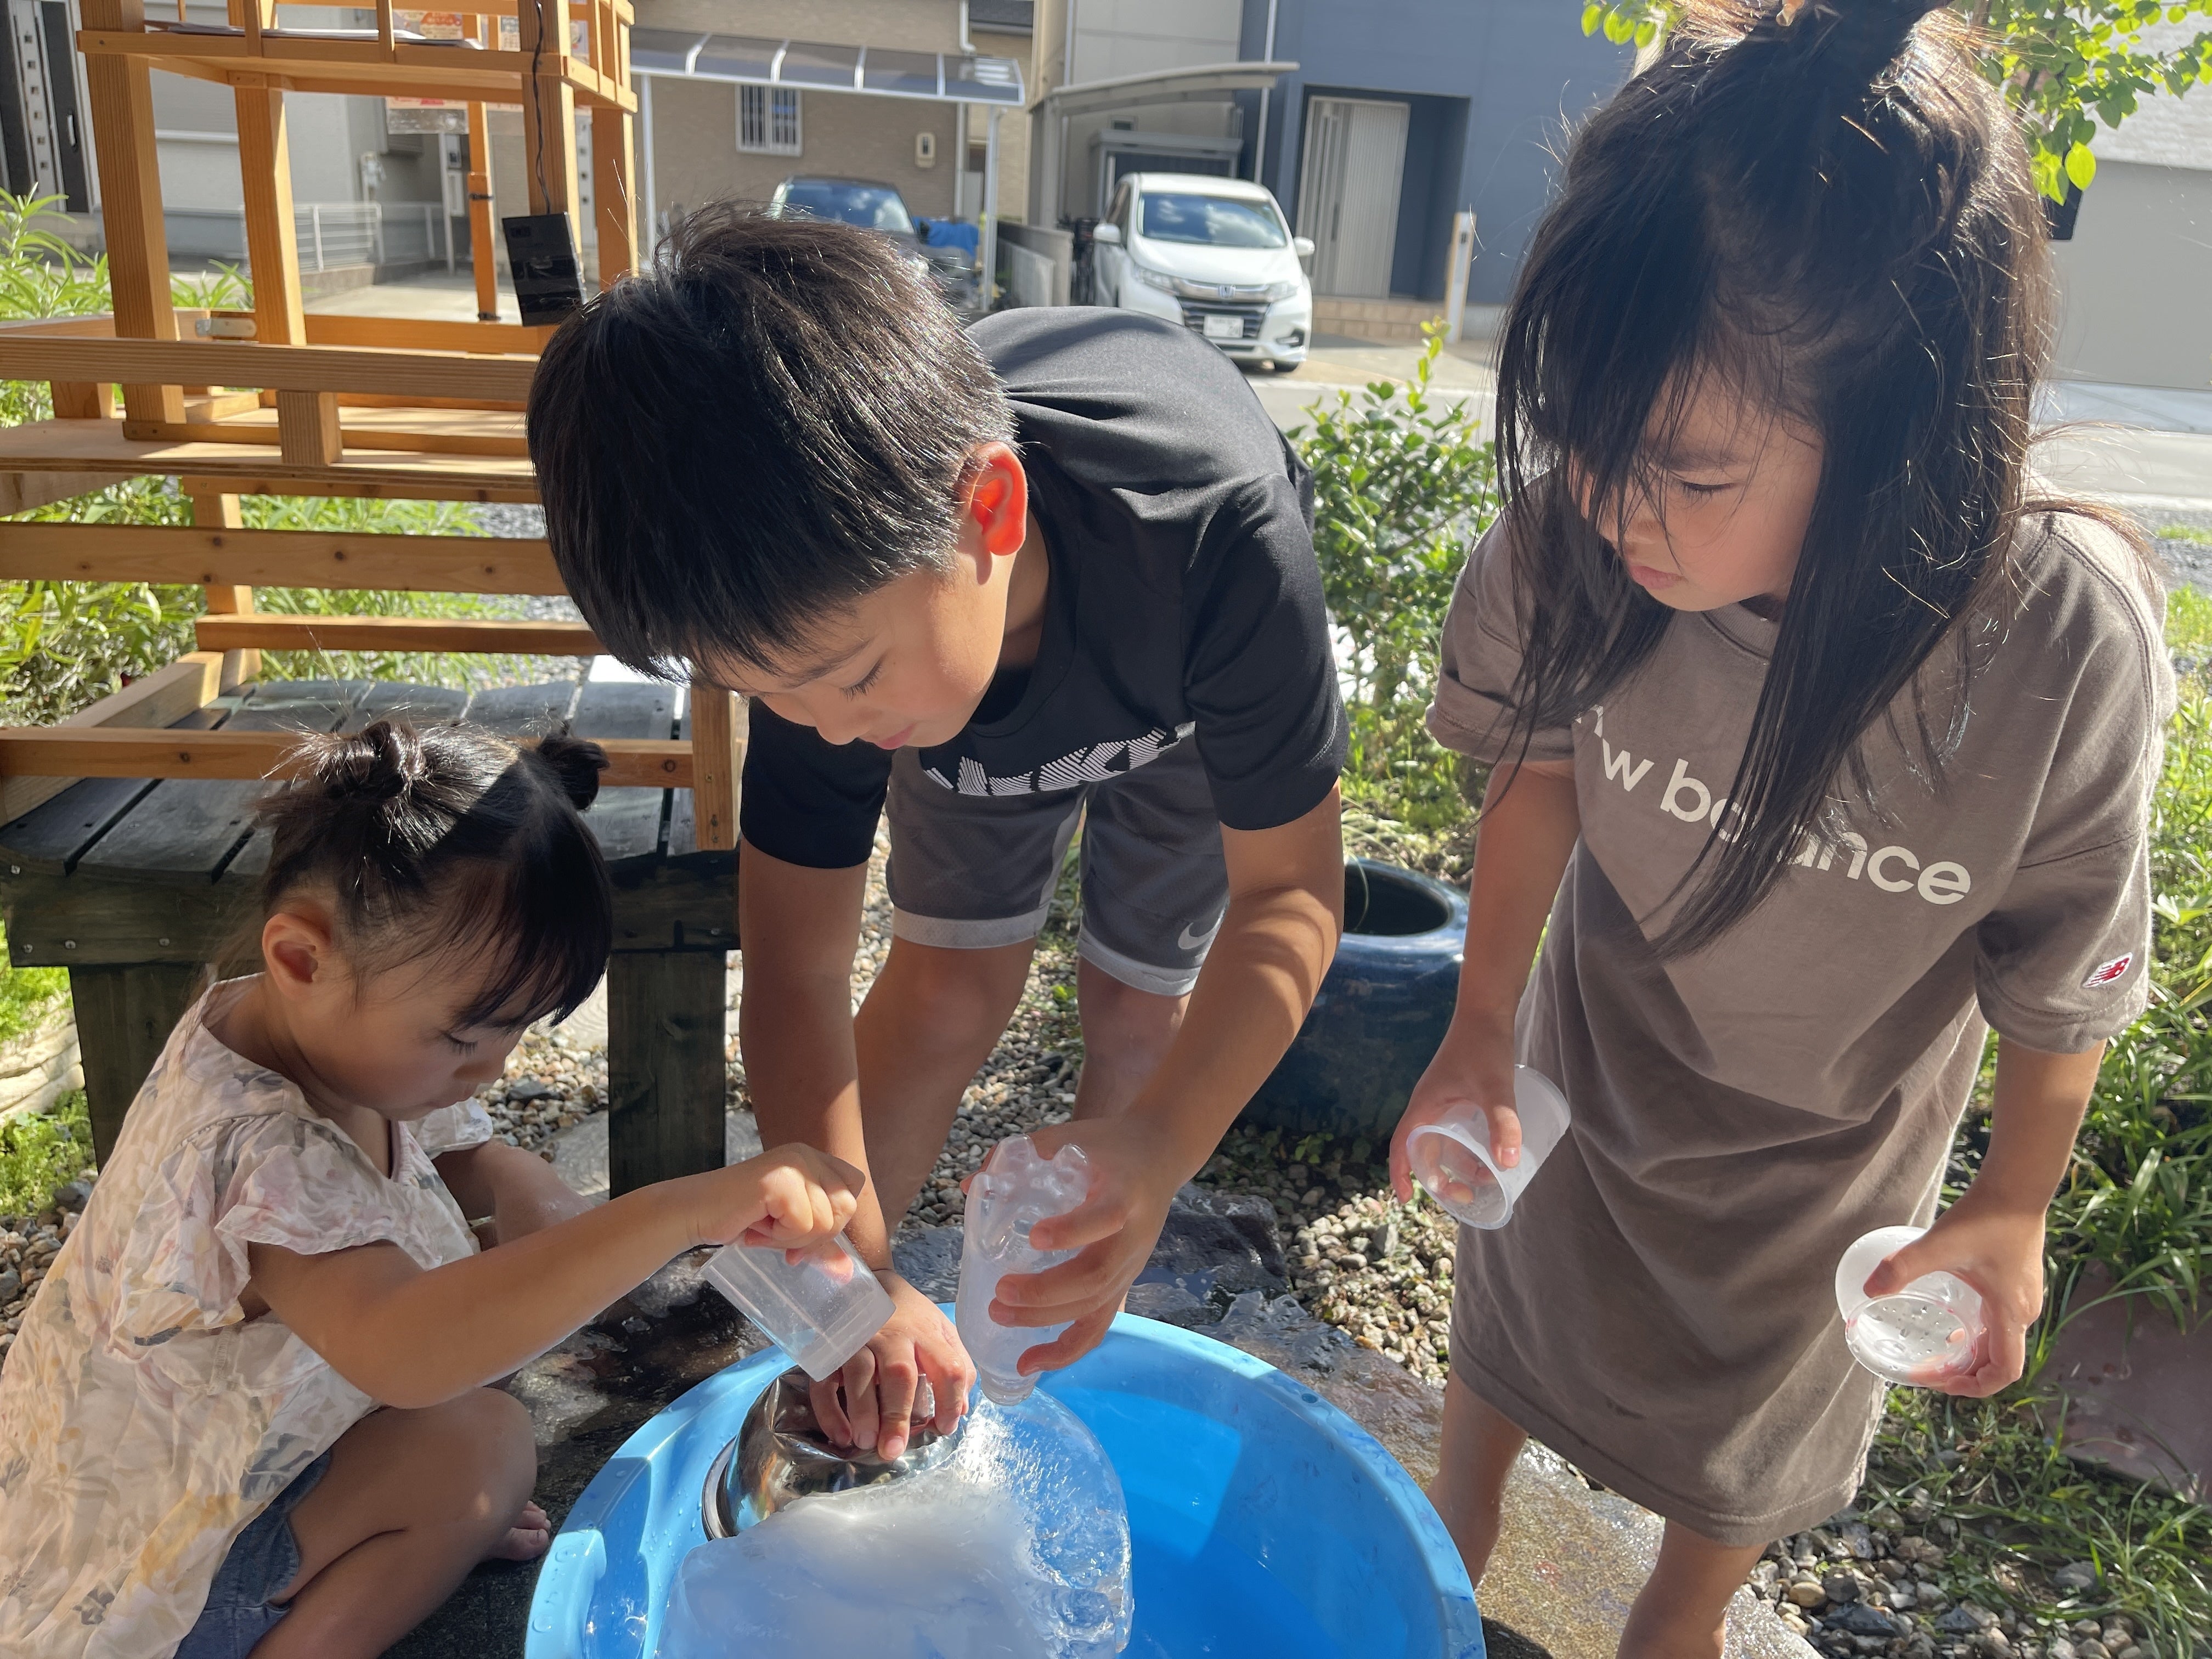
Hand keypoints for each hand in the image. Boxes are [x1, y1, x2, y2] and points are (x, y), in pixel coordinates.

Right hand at [690, 1142, 864, 1251]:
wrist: (696, 1213)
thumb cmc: (741, 1219)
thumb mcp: (790, 1232)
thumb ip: (819, 1245)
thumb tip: (847, 1271)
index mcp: (813, 1159)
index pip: (854, 1187)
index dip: (834, 1218)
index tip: (801, 1233)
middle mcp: (806, 1155)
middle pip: (846, 1207)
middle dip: (814, 1234)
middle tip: (779, 1233)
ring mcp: (794, 1164)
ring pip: (826, 1220)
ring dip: (792, 1237)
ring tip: (763, 1226)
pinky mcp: (779, 1180)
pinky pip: (803, 1224)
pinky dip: (778, 1236)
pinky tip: (755, 1224)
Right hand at [810, 1270, 972, 1460]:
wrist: (869, 1284)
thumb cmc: (910, 1317)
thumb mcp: (941, 1332)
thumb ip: (956, 1366)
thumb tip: (960, 1411)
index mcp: (926, 1333)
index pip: (948, 1366)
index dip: (950, 1400)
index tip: (945, 1428)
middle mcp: (892, 1335)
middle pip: (899, 1373)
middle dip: (896, 1413)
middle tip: (893, 1450)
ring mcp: (858, 1340)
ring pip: (859, 1373)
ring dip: (862, 1411)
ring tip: (866, 1443)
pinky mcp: (831, 1350)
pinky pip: (825, 1380)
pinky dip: (830, 1410)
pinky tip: (841, 1435)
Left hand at [985, 1117, 1182, 1377]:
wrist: (1160, 1154)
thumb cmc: (1109, 1145)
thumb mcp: (1075, 1134)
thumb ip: (1026, 1152)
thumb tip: (971, 1185)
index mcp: (1125, 1193)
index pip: (1106, 1217)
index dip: (1073, 1231)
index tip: (1035, 1237)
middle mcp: (1133, 1237)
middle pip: (1096, 1276)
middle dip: (1046, 1292)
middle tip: (1000, 1291)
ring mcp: (1131, 1266)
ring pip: (1094, 1307)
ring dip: (1046, 1320)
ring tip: (999, 1314)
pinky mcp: (1123, 1284)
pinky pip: (1097, 1326)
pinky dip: (1065, 1351)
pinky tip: (1029, 1363)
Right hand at [1390, 1012, 1519, 1203]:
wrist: (1487, 1010)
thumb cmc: (1484, 1045)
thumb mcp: (1495, 1086)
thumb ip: (1503, 1122)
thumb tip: (1508, 1164)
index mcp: (1425, 1106)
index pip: (1402, 1146)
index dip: (1401, 1174)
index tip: (1407, 1200)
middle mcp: (1430, 1105)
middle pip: (1424, 1150)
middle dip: (1440, 1178)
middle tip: (1465, 1196)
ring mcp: (1445, 1099)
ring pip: (1444, 1141)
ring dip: (1459, 1164)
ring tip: (1488, 1178)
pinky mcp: (1461, 1094)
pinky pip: (1458, 1129)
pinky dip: (1470, 1146)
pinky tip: (1493, 1151)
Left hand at [1861, 1192, 2047, 1396]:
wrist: (2017, 1186)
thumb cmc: (1985, 1216)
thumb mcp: (1938, 1244)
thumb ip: (1902, 1266)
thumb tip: (1869, 1290)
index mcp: (2011, 1314)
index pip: (2004, 1372)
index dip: (1972, 1387)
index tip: (1938, 1381)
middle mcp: (2024, 1312)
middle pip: (1997, 1361)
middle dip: (1962, 1373)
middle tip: (1926, 1369)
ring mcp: (2024, 1298)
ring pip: (1998, 1342)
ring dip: (1970, 1354)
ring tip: (1936, 1352)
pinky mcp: (2017, 1283)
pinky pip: (1999, 1322)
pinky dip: (1977, 1333)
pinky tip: (1952, 1321)